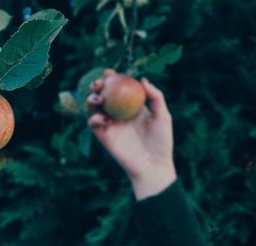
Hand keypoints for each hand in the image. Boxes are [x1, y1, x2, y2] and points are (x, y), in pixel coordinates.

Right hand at [87, 69, 176, 199]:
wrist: (152, 164)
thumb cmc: (161, 141)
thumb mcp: (163, 116)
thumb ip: (156, 97)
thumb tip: (143, 79)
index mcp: (131, 106)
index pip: (119, 88)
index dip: (112, 78)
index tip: (110, 72)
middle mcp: (118, 112)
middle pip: (103, 94)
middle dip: (97, 85)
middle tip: (101, 82)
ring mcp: (109, 123)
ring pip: (93, 106)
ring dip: (92, 98)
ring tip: (99, 98)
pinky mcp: (103, 135)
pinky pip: (93, 123)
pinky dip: (94, 117)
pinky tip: (105, 119)